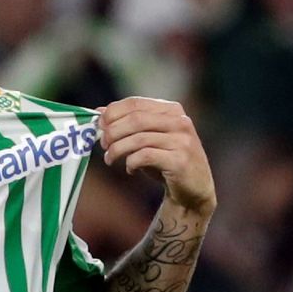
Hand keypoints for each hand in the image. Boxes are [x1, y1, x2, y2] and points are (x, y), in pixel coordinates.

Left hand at [97, 98, 215, 216]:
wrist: (193, 188)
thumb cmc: (165, 160)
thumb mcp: (147, 138)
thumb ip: (127, 123)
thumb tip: (99, 111)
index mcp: (172, 110)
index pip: (135, 103)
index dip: (112, 113)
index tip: (99, 126)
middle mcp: (180, 122)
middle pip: (135, 119)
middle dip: (112, 132)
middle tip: (103, 145)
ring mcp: (182, 141)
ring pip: (138, 139)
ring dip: (117, 149)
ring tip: (110, 159)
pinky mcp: (180, 160)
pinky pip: (145, 156)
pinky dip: (131, 163)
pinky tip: (130, 169)